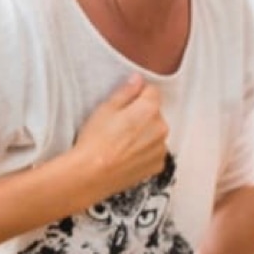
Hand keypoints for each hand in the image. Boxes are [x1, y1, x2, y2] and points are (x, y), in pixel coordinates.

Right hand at [74, 74, 168, 192]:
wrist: (92, 173)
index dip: (137, 94)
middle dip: (141, 115)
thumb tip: (137, 79)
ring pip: (154, 133)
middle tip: (118, 125)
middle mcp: (161, 128)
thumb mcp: (105, 109)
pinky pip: (154, 152)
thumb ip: (126, 91)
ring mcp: (161, 148)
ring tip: (121, 142)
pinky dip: (144, 151)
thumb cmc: (95, 140)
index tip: (124, 104)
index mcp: (149, 109)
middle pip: (155, 113)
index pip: (152, 91)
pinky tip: (126, 155)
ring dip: (144, 134)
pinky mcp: (157, 165)